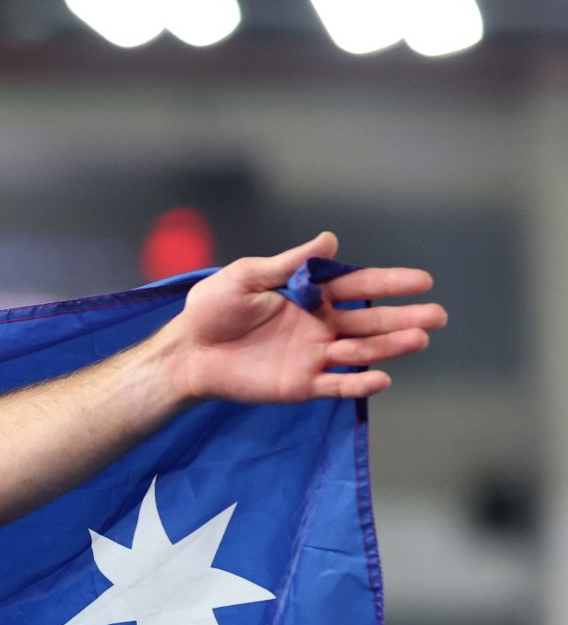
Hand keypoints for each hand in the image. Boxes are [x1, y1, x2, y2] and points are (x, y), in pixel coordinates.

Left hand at [169, 232, 445, 404]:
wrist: (187, 352)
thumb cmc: (212, 309)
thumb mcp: (247, 277)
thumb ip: (289, 264)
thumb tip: (330, 239)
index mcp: (311, 296)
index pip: (359, 286)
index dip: (391, 283)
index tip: (423, 281)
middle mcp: (320, 326)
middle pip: (370, 321)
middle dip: (404, 318)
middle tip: (438, 316)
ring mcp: (313, 356)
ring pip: (360, 351)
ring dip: (390, 347)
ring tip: (419, 339)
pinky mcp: (300, 385)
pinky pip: (335, 384)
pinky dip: (358, 383)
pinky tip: (381, 378)